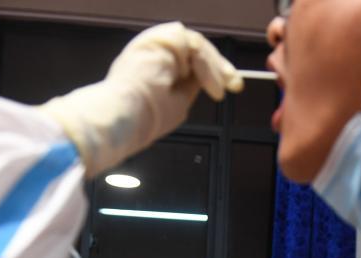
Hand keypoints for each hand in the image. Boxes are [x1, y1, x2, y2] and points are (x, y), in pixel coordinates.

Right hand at [39, 22, 242, 176]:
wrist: (125, 114)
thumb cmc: (143, 118)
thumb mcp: (176, 104)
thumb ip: (188, 89)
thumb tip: (205, 84)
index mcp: (153, 68)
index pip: (189, 63)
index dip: (212, 73)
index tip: (230, 87)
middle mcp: (154, 52)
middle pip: (195, 51)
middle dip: (220, 67)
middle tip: (235, 83)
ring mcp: (156, 43)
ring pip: (197, 47)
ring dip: (214, 69)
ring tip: (219, 89)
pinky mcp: (161, 37)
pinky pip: (194, 45)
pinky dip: (206, 64)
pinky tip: (209, 81)